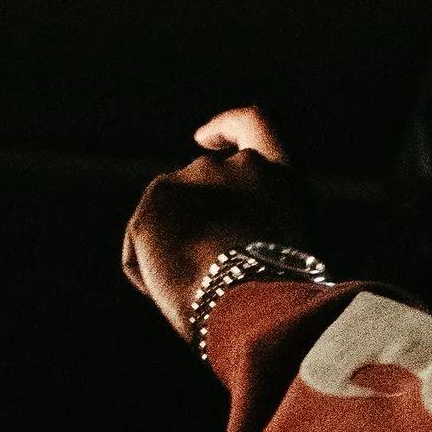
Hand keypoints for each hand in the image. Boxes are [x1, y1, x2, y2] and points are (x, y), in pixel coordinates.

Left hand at [121, 102, 313, 333]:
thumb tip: (226, 246)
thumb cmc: (284, 303)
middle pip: (202, 187)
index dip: (226, 128)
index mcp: (280, 176)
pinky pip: (142, 248)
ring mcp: (192, 178)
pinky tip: (178, 297)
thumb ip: (260, 233)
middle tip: (210, 277)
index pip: (256, 123)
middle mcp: (235, 166)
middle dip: (198, 227)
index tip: (203, 137)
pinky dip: (153, 277)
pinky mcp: (155, 201)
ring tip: (200, 293)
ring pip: (170, 221)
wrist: (258, 308)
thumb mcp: (290, 259)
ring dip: (179, 257)